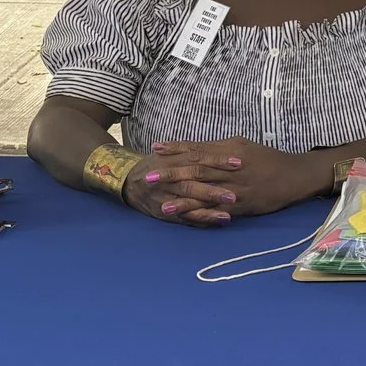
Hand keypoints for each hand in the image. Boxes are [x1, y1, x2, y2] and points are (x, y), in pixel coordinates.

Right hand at [124, 145, 238, 227]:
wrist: (127, 183)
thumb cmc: (157, 165)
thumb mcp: (171, 153)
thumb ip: (194, 150)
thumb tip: (225, 144)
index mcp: (173, 159)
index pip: (198, 157)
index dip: (218, 160)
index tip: (238, 162)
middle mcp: (168, 178)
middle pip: (193, 181)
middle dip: (214, 187)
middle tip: (237, 192)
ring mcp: (166, 196)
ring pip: (189, 200)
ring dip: (209, 206)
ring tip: (229, 212)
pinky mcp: (165, 212)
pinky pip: (186, 217)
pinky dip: (203, 219)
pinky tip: (220, 220)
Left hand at [147, 137, 330, 221]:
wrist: (294, 177)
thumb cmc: (268, 159)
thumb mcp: (243, 145)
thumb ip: (219, 147)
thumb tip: (197, 147)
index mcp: (229, 151)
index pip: (197, 149)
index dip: (175, 149)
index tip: (155, 149)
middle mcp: (229, 169)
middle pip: (195, 170)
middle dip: (171, 173)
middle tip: (149, 176)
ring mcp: (234, 189)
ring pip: (204, 192)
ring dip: (181, 197)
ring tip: (160, 203)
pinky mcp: (241, 206)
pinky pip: (217, 210)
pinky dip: (200, 213)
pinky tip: (187, 217)